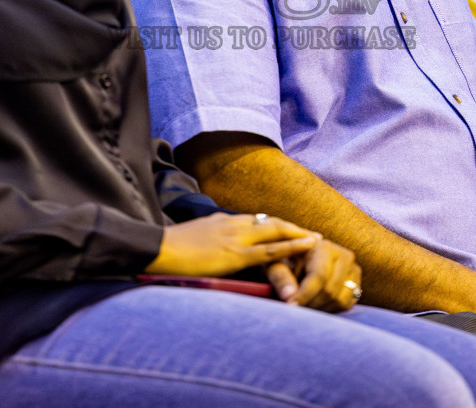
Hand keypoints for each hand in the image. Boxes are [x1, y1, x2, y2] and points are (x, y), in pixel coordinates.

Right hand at [147, 213, 317, 277]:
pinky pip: (270, 251)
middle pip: (272, 222)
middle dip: (294, 228)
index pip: (259, 221)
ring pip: (276, 232)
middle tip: (314, 235)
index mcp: (225, 221)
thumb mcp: (197, 235)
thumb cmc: (171, 247)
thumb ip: (215, 236)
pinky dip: (291, 248)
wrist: (158, 248)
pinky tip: (306, 249)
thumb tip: (223, 245)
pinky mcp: (235, 255)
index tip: (293, 231)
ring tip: (318, 241)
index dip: (278, 227)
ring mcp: (236, 238)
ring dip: (299, 236)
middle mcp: (234, 224)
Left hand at [265, 234, 361, 311]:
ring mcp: (353, 270)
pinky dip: (329, 309)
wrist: (301, 261)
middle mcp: (344, 256)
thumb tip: (289, 296)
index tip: (290, 306)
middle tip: (294, 309)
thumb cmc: (286, 260)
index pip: (319, 275)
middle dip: (310, 303)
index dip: (304, 293)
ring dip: (318, 308)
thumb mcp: (277, 264)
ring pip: (338, 299)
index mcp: (325, 247)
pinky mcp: (356, 284)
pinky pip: (345, 304)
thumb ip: (281, 277)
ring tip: (303, 305)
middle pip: (329, 290)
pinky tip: (315, 304)